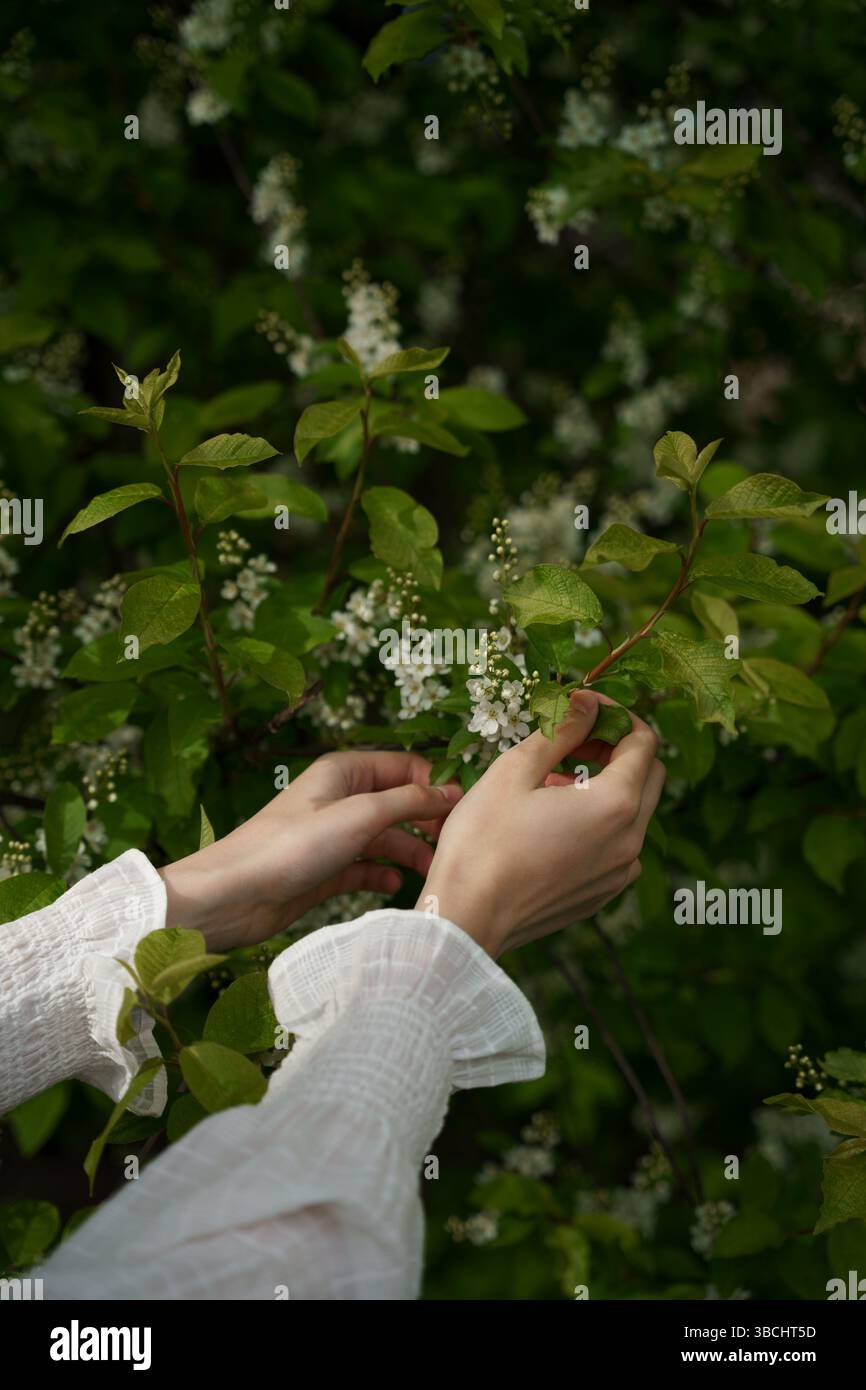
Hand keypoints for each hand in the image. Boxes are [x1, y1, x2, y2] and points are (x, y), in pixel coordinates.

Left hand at [159, 751, 461, 949]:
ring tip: (432, 872)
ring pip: (386, 838)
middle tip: (454, 845)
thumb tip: (451, 791)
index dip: (435, 784)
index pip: (405, 766)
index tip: (463, 811)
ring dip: (410, 852)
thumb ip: (408, 801)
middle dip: (426, 821)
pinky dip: (384, 876)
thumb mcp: (358, 815)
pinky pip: (367, 868)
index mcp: (345, 771)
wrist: (234, 895)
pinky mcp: (326, 870)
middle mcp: (340, 799)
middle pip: (399, 803)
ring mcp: (333, 836)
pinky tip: (397, 887)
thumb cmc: (290, 846)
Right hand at [417, 691, 664, 957]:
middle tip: (572, 741)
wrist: (467, 916)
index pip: (642, 742)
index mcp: (615, 804)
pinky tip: (554, 822)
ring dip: (607, 786)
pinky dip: (599, 823)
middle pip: (649, 775)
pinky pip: (619, 845)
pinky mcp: (604, 893)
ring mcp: (620, 872)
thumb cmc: (483, 840)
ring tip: (553, 783)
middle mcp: (630, 840)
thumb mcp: (516, 770)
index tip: (581, 709)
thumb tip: (587, 702)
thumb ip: (561, 730)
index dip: (615, 716)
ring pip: (635, 812)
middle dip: (617, 748)